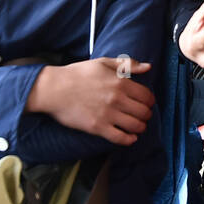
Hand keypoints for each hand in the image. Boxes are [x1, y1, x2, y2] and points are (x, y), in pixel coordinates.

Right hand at [26, 58, 154, 145]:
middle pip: (144, 112)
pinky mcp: (97, 127)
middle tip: (142, 115)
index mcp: (120, 82)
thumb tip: (148, 67)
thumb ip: (127, 64)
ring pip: (136, 126)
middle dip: (146, 115)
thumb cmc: (78, 74)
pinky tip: (130, 137)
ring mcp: (108, 114)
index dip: (149, 101)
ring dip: (140, 127)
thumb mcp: (103, 63)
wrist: (54, 88)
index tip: (145, 103)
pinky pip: (120, 138)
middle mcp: (117, 99)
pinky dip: (129, 140)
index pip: (147, 96)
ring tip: (136, 126)